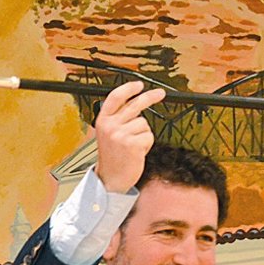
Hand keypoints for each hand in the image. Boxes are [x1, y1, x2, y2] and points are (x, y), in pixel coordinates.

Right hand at [94, 80, 166, 194]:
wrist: (111, 179)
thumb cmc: (112, 158)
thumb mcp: (108, 134)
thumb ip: (118, 119)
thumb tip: (135, 104)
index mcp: (103, 121)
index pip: (116, 97)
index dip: (129, 89)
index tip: (139, 85)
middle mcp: (111, 126)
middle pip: (135, 105)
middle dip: (150, 97)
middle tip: (160, 94)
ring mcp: (121, 134)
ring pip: (144, 123)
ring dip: (144, 134)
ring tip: (134, 146)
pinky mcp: (132, 144)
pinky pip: (148, 136)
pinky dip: (147, 144)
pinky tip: (137, 152)